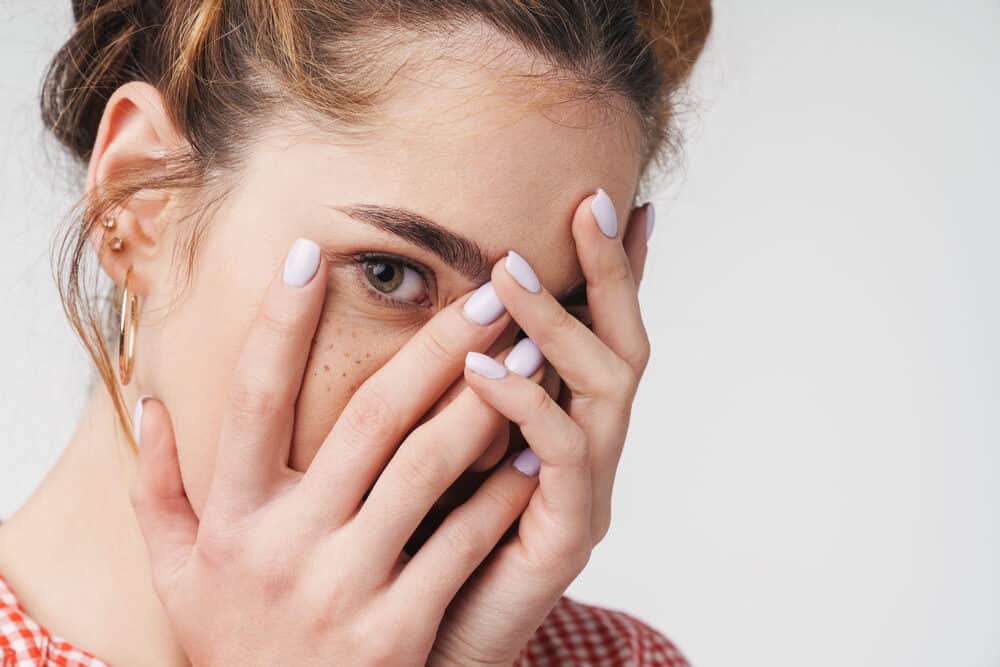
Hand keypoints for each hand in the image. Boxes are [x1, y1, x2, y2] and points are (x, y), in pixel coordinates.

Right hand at [129, 237, 551, 665]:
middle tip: (485, 290)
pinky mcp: (399, 630)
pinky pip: (462, 543)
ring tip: (530, 353)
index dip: (279, 325)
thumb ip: (155, 492)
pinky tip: (537, 449)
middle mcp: (286, 544)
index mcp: (232, 518)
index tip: (309, 252)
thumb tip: (147, 404)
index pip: (253, 401)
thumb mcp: (178, 573)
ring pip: (426, 470)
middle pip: (369, 420)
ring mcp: (345, 588)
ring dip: (484, 404)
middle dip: (434, 346)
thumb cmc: (237, 640)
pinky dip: (501, 492)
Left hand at [426, 192, 653, 665]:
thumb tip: (413, 316)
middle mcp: (590, 452)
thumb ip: (446, 390)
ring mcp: (587, 492)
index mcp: (566, 427)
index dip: (618, 273)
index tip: (620, 202)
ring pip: (603, 389)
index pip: (600, 335)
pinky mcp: (568, 535)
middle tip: (589, 206)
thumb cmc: (426, 543)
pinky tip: (482, 368)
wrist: (426, 646)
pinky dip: (527, 404)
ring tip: (510, 273)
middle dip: (611, 274)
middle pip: (624, 347)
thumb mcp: (435, 448)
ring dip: (558, 324)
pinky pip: (564, 456)